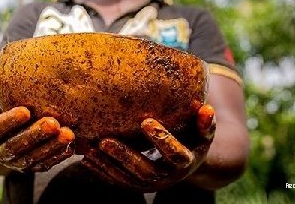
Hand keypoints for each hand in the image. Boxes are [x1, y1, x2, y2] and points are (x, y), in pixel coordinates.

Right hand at [0, 75, 75, 171]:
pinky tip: (71, 145)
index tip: (25, 111)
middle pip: (18, 145)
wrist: (8, 141)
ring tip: (68, 134)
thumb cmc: (3, 114)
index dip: (10, 121)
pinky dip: (59, 155)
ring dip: (52, 146)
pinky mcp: (34, 168)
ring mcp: (19, 163)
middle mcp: (2, 152)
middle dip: (36, 135)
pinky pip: (47, 163)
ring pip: (35, 157)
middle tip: (52, 123)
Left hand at [80, 104, 215, 191]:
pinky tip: (86, 159)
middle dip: (124, 155)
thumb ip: (206, 123)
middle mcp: (168, 177)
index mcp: (186, 161)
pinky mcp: (137, 185)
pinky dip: (101, 172)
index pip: (174, 153)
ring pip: (127, 179)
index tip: (146, 122)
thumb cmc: (194, 137)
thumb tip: (207, 109)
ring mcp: (151, 183)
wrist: (190, 161)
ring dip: (107, 165)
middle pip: (145, 170)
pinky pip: (117, 181)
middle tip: (105, 141)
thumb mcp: (204, 131)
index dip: (161, 139)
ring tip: (90, 150)